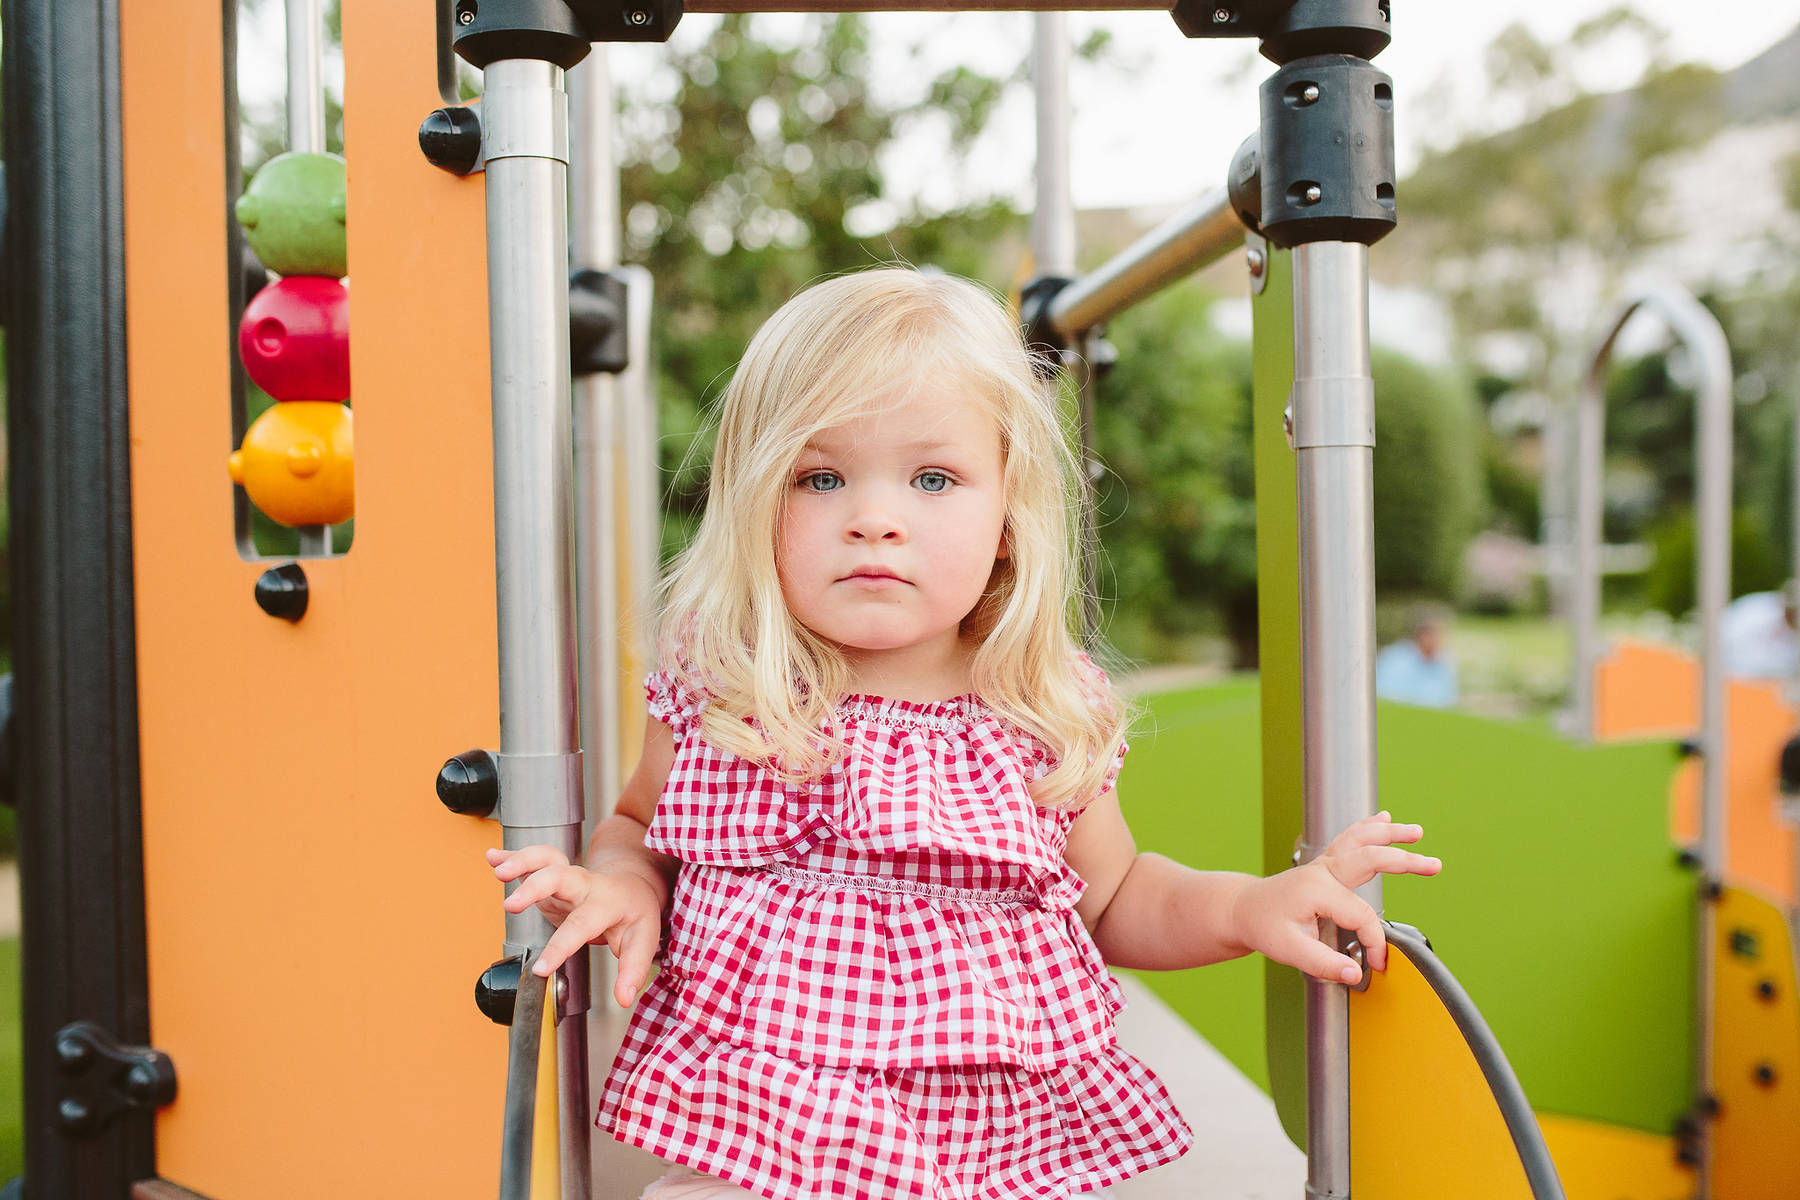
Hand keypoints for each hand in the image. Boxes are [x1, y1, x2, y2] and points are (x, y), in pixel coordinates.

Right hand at [486, 846, 665, 1006]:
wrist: (633, 886)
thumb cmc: (635, 915)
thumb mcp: (642, 941)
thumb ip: (632, 970)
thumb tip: (624, 999)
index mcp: (608, 902)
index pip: (582, 924)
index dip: (561, 947)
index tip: (541, 969)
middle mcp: (586, 884)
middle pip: (561, 876)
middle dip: (535, 887)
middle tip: (511, 905)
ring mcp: (568, 876)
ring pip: (546, 859)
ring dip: (521, 862)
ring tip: (498, 871)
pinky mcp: (554, 873)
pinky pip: (534, 859)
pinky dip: (512, 856)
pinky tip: (492, 858)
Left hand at [1228, 812, 1440, 985]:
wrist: (1242, 910)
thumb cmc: (1263, 927)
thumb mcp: (1290, 951)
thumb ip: (1324, 964)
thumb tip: (1356, 975)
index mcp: (1316, 891)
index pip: (1361, 915)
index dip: (1374, 942)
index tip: (1378, 963)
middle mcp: (1322, 871)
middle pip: (1370, 859)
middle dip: (1404, 861)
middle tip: (1434, 865)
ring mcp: (1323, 864)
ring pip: (1360, 840)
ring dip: (1389, 834)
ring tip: (1416, 832)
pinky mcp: (1324, 864)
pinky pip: (1349, 839)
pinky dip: (1368, 827)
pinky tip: (1384, 817)